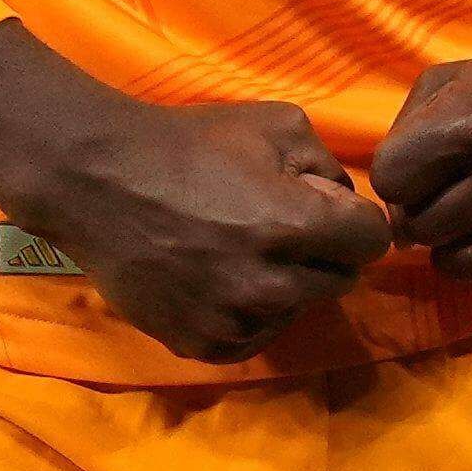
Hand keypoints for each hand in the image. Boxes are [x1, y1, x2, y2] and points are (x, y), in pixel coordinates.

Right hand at [0, 22, 386, 362]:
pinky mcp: (203, 345)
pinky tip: (218, 276)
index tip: (327, 211)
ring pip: (296, 310)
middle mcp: (272, 284)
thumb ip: (328, 166)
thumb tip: (346, 204)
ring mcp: (236, 320)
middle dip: (322, 253)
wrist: (99, 180)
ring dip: (284, 285)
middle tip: (277, 226)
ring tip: (240, 249)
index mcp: (296, 226)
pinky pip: (254, 336)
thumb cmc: (189, 144)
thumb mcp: (275, 124)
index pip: (372, 242)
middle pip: (340, 280)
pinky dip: (249, 312)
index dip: (355, 221)